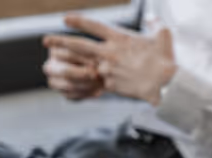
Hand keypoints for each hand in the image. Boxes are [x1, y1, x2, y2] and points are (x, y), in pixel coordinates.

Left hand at [44, 14, 176, 104]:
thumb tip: (153, 18)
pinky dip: (92, 82)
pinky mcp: (111, 85)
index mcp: (120, 38)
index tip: (65, 19)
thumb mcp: (163, 37)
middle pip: (79, 45)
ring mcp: (108, 70)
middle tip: (45, 40)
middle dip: (60, 41)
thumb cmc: (165, 60)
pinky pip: (98, 83)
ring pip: (85, 65)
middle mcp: (110, 52)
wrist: (165, 84)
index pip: (94, 26)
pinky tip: (83, 83)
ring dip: (71, 63)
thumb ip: (156, 25)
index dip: (78, 21)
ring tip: (56, 62)